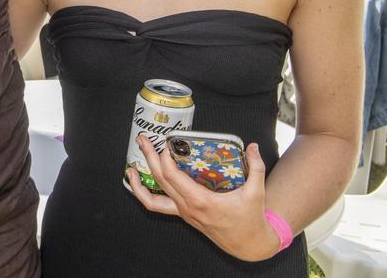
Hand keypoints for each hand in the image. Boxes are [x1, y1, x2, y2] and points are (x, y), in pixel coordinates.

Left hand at [127, 138, 281, 261]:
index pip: (172, 176)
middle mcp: (188, 207)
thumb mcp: (256, 193)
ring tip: (130, 168)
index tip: (166, 143)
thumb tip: (253, 147)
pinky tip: (139, 184)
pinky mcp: (183, 215)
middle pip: (160, 180)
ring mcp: (183, 213)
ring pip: (152, 199)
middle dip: (149, 157)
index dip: (164, 158)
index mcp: (201, 200)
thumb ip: (256, 168)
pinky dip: (145, 196)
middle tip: (143, 140)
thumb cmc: (250, 220)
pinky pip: (158, 207)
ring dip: (139, 182)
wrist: (248, 245)